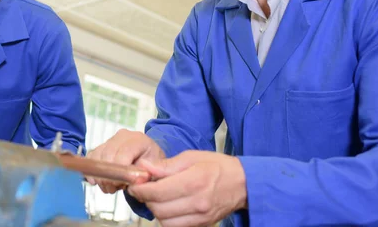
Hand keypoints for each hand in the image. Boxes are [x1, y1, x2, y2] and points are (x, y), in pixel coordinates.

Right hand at [86, 129, 164, 193]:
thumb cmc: (152, 163)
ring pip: (97, 156)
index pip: (123, 152)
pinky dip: (91, 171)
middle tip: (113, 189)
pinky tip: (96, 182)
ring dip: (100, 176)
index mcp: (138, 139)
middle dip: (108, 175)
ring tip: (109, 188)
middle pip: (108, 154)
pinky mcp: (102, 146)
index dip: (119, 170)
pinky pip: (91, 157)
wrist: (148, 156)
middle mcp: (122, 136)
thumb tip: (133, 180)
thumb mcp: (155, 168)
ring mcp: (111, 140)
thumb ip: (146, 173)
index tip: (119, 184)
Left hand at [127, 151, 246, 226]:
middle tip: (143, 188)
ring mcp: (200, 217)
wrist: (243, 183)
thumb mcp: (191, 157)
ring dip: (155, 209)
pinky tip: (168, 205)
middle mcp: (197, 203)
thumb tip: (144, 167)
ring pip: (165, 221)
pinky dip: (167, 218)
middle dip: (146, 199)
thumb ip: (166, 165)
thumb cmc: (217, 166)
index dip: (140, 189)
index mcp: (193, 181)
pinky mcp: (202, 225)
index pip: (157, 192)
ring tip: (156, 196)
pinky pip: (175, 226)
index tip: (135, 183)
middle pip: (158, 208)